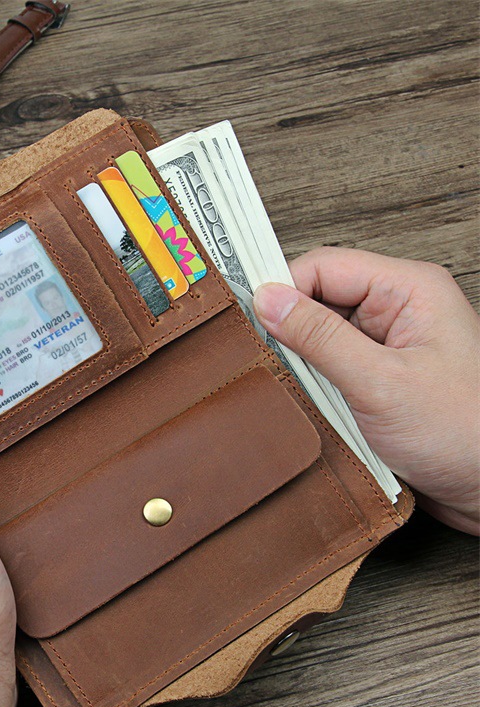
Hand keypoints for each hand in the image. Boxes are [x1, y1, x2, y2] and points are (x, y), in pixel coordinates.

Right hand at [253, 247, 479, 533]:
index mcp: (408, 290)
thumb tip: (267, 300)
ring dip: (304, 365)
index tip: (252, 320)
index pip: (324, 266)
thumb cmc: (464, 434)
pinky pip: (328, 368)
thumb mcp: (381, 383)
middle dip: (291, 332)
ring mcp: (386, 345)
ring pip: (318, 337)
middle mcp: (397, 311)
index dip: (284, 289)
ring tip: (306, 392)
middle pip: (318, 300)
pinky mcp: (377, 377)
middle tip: (274, 363)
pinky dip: (315, 387)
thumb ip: (319, 338)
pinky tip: (317, 407)